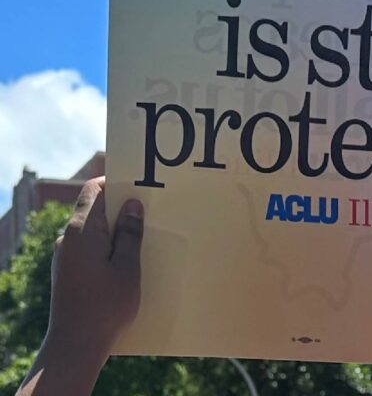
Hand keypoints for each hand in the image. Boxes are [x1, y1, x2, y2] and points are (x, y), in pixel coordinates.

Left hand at [48, 176, 143, 355]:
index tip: (139, 186)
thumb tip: (132, 205)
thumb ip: (130, 233)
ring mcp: (65, 256)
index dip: (116, 183)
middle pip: (94, 208)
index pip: (94, 189)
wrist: (74, 347)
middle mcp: (69, 238)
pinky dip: (106, 247)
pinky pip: (88, 248)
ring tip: (140, 240)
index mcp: (82, 230)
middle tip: (147, 213)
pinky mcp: (66, 272)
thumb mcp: (128, 266)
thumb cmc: (105, 306)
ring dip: (114, 231)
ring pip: (93, 230)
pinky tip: (125, 263)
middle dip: (120, 209)